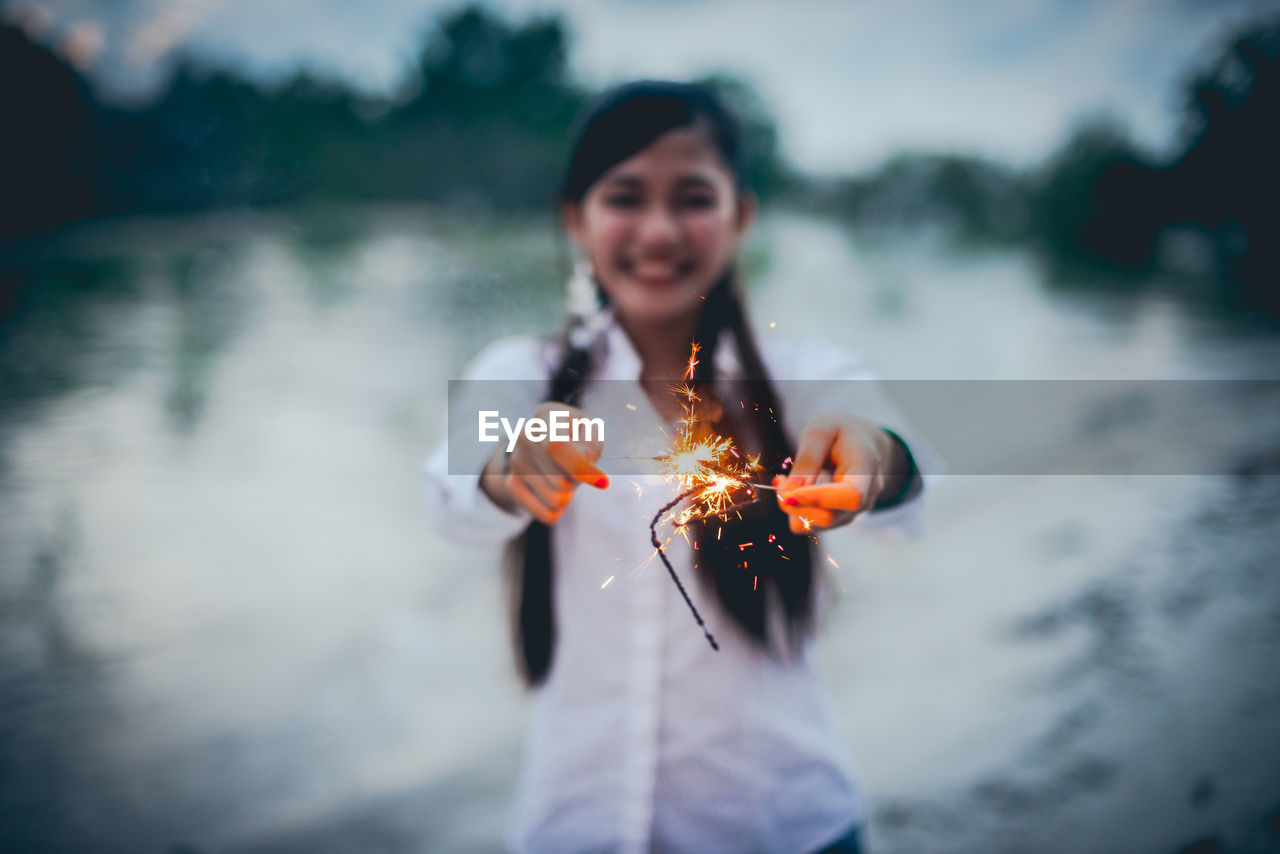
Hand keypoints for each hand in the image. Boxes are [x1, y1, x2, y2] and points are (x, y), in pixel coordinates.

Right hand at [480, 402, 608, 524]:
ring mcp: (515, 460)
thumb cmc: (577, 438)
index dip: (580, 469)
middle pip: (560, 480)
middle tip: (576, 470)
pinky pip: (545, 514)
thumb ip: (593, 449)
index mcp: (546, 414)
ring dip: (568, 495)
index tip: (604, 483)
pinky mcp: (511, 483)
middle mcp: (525, 435)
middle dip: (577, 483)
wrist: (547, 444)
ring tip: (564, 477)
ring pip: (555, 499)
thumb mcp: (591, 433)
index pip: (557, 447)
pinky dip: (558, 511)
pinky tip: (556, 495)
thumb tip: (598, 480)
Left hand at [775, 413, 898, 533]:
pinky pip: (813, 524)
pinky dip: (797, 510)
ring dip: (794, 506)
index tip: (789, 490)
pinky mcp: (841, 517)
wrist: (859, 440)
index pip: (851, 496)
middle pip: (830, 516)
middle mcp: (867, 495)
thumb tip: (791, 492)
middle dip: (796, 503)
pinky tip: (794, 489)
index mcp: (867, 467)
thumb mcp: (820, 431)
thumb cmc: (839, 431)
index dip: (818, 498)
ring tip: (785, 480)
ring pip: (819, 524)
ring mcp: (856, 510)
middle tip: (779, 479)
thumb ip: (808, 459)